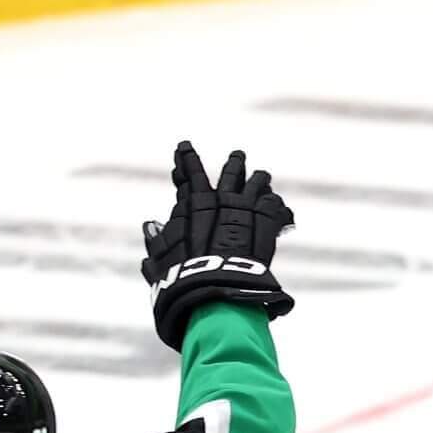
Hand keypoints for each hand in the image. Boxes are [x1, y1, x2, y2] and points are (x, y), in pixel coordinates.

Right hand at [141, 142, 293, 349]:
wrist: (215, 286)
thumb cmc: (181, 278)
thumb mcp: (160, 261)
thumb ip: (155, 242)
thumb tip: (149, 225)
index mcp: (193, 204)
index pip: (189, 173)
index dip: (186, 160)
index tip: (184, 147)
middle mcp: (220, 199)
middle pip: (231, 172)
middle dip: (234, 164)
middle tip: (238, 156)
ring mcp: (246, 207)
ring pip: (258, 182)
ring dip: (260, 181)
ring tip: (263, 179)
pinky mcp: (267, 220)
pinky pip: (276, 206)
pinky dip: (278, 209)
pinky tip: (283, 215)